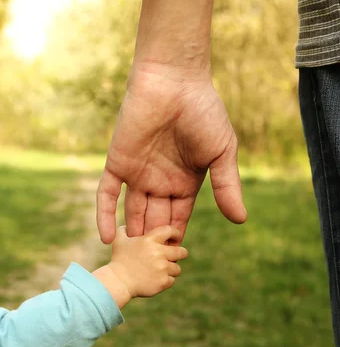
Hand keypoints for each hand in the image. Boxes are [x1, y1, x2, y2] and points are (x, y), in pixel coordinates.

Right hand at [93, 225, 187, 307]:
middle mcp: (158, 253)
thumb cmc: (118, 260)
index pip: (170, 231)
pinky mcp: (163, 281)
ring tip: (161, 270)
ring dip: (171, 269)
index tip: (174, 237)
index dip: (175, 233)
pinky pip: (172, 280)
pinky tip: (156, 279)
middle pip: (182, 252)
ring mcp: (162, 268)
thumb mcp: (118, 241)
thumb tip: (128, 225)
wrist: (118, 282)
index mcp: (149, 240)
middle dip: (180, 254)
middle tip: (174, 256)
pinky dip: (166, 280)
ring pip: (177, 268)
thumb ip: (124, 230)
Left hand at [97, 61, 246, 244]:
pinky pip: (108, 194)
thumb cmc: (204, 112)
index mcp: (184, 181)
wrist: (174, 80)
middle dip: (153, 241)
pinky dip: (105, 215)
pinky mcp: (118, 162)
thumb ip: (227, 186)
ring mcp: (137, 173)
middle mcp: (159, 181)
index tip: (174, 257)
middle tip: (150, 266)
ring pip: (132, 212)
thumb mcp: (221, 153)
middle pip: (154, 219)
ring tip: (130, 261)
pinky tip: (106, 238)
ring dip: (131, 234)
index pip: (178, 217)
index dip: (175, 236)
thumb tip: (241, 220)